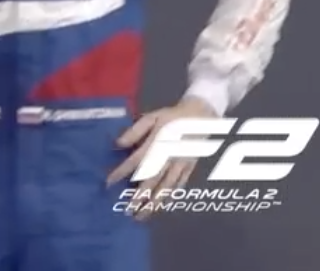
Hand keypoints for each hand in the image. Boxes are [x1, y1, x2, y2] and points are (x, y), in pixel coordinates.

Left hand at [109, 97, 217, 215]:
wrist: (201, 114)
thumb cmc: (172, 117)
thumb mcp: (153, 117)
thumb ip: (136, 130)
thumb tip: (118, 144)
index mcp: (158, 142)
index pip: (136, 160)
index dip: (121, 172)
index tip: (107, 184)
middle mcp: (169, 156)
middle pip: (153, 179)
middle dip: (140, 196)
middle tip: (128, 212)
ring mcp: (182, 162)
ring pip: (168, 185)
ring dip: (155, 202)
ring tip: (143, 216)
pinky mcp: (190, 166)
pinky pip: (180, 183)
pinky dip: (171, 195)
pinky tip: (162, 205)